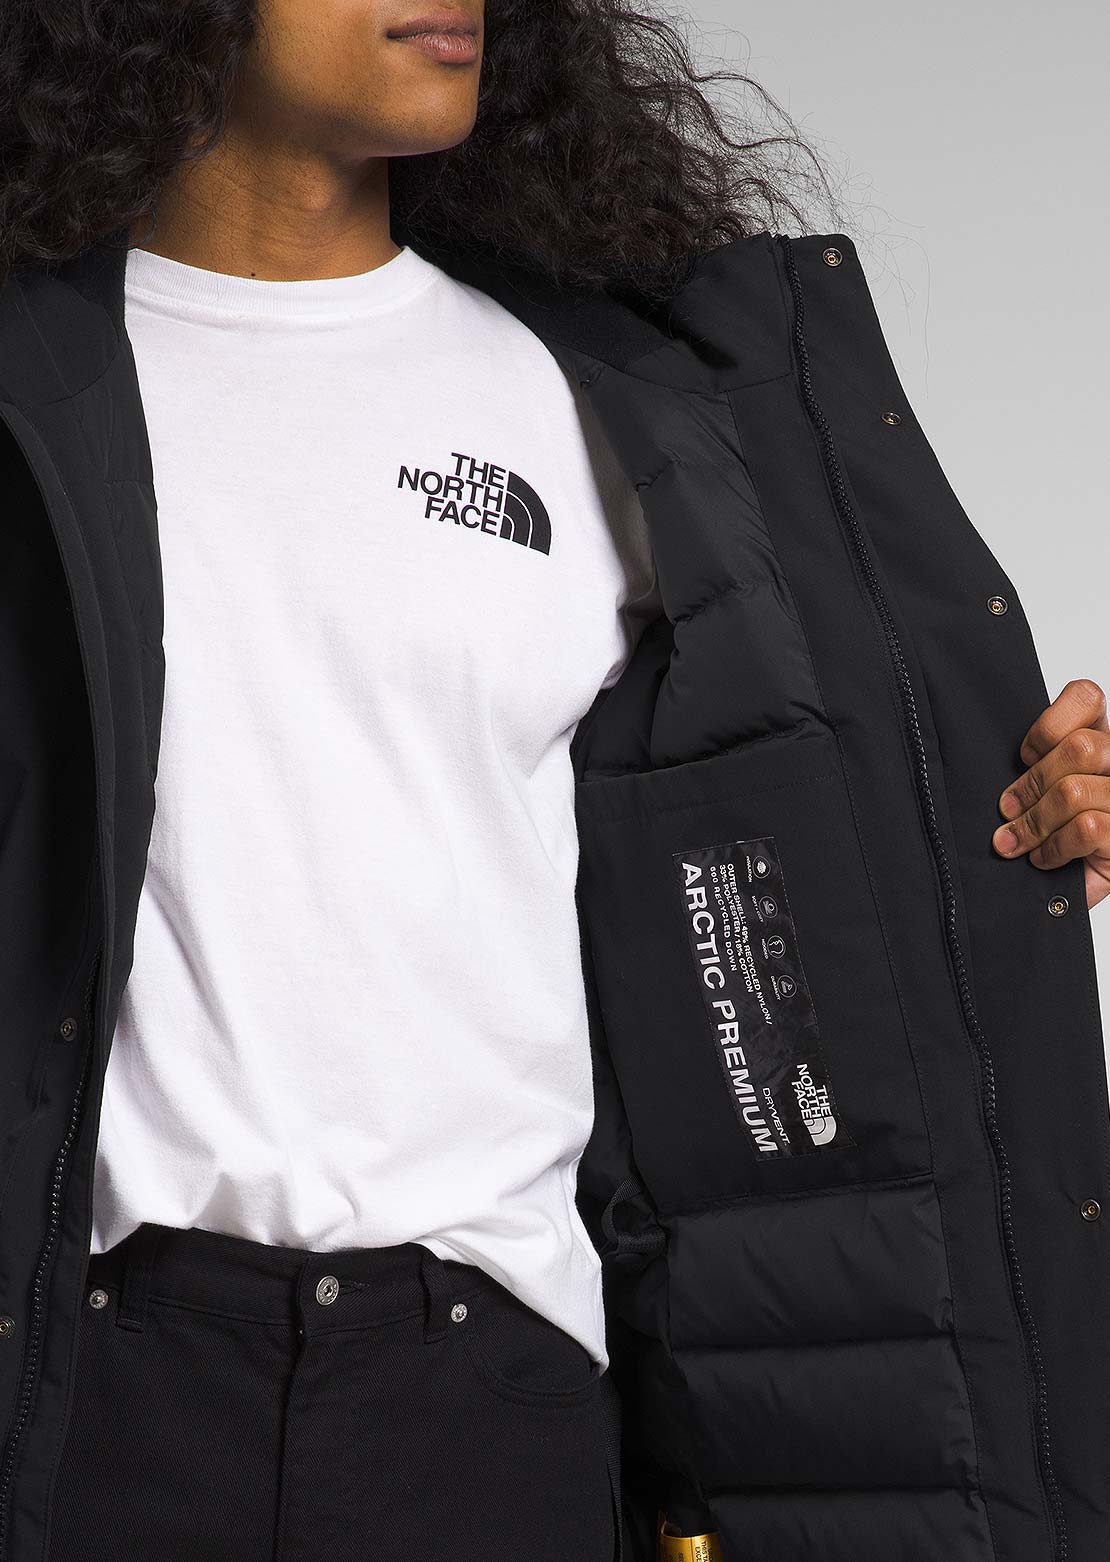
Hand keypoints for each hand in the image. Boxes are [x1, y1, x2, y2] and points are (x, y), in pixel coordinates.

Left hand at [992, 678, 1109, 908]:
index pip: (1087, 697)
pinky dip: (1054, 847)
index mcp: (1103, 740)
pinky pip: (1086, 828)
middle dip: (1031, 783)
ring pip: (1074, 791)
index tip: (1024, 755)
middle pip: (1079, 748)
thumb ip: (1033, 764)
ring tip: (1016, 841)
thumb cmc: (1056, 835)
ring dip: (1034, 822)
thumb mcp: (1039, 789)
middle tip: (1007, 809)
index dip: (1049, 725)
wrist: (1066, 893)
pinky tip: (1044, 858)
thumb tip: (984, 757)